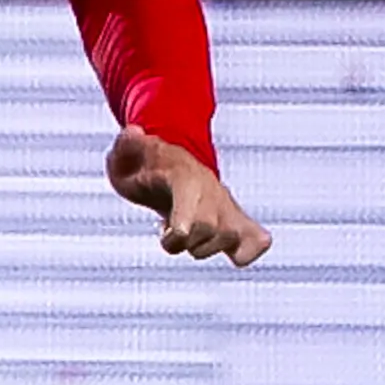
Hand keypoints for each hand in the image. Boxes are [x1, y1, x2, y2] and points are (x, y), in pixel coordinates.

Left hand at [108, 127, 271, 265]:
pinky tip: (225, 248)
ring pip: (228, 243)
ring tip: (185, 229)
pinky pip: (258, 244)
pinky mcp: (240, 223)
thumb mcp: (126, 155)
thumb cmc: (145, 166)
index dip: (182, 232)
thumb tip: (133, 131)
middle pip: (209, 231)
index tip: (171, 234)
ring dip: (199, 248)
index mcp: (187, 176)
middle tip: (166, 230)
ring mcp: (230, 207)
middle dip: (180, 242)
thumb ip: (127, 144)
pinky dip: (244, 253)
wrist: (171, 165)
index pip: (194, 207)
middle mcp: (214, 191)